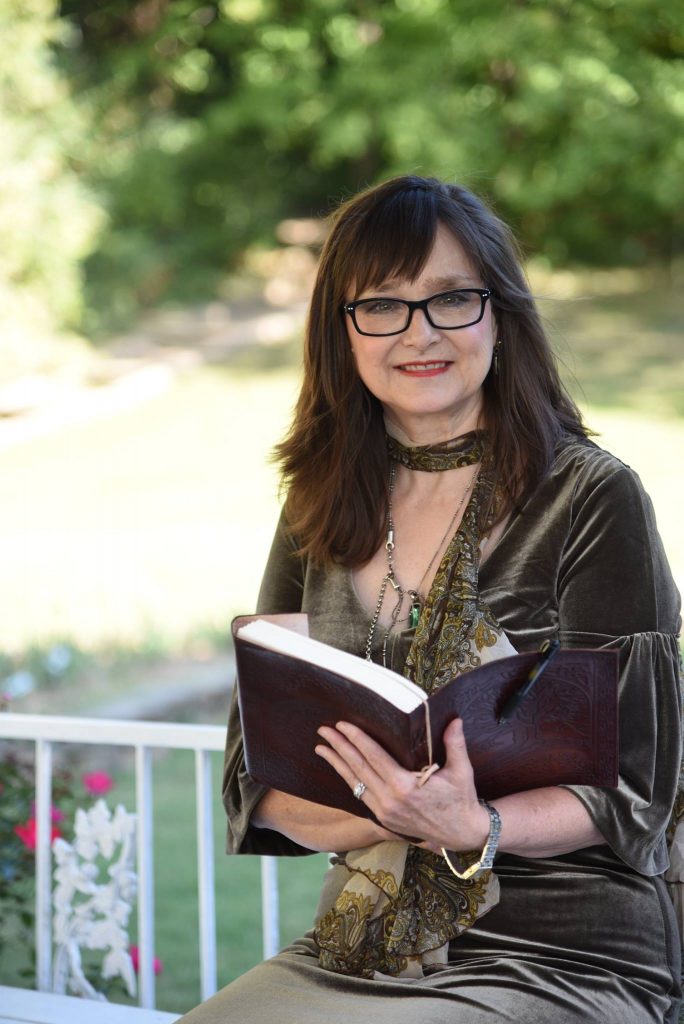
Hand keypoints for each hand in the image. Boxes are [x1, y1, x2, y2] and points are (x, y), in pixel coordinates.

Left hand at [315, 718, 489, 852]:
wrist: (461, 834)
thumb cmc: (461, 800)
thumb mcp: (461, 771)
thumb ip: (455, 744)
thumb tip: (455, 720)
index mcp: (405, 787)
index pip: (374, 757)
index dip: (357, 739)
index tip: (342, 725)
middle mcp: (390, 801)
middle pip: (358, 768)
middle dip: (339, 747)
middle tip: (323, 730)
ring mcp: (385, 812)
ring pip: (355, 784)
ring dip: (337, 764)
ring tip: (321, 747)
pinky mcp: (384, 819)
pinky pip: (361, 796)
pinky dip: (349, 780)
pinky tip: (340, 768)